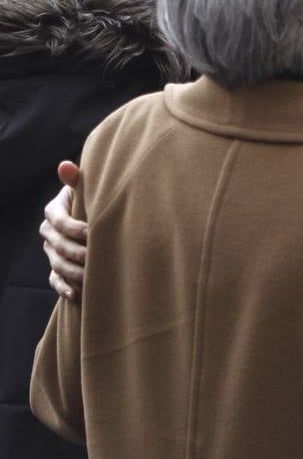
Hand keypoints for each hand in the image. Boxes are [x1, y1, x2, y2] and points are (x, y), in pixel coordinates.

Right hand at [39, 161, 84, 300]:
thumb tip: (65, 165)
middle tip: (95, 256)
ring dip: (73, 271)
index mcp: (54, 211)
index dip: (73, 227)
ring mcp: (52, 251)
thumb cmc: (93, 197)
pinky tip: (76, 294)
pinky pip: (54, 280)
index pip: (58, 221)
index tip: (92, 232)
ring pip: (57, 264)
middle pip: (58, 245)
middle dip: (76, 252)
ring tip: (91, 275)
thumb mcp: (86, 187)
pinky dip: (63, 288)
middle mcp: (49, 232)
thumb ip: (77, 179)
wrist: (96, 213)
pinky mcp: (57, 267)